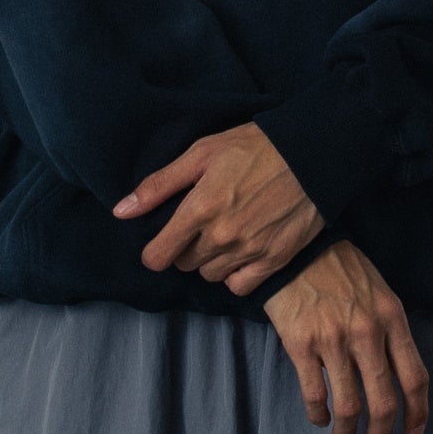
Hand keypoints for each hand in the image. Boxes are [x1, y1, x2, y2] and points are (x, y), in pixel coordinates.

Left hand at [111, 122, 323, 297]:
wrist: (310, 154)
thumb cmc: (253, 147)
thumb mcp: (201, 153)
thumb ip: (159, 185)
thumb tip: (122, 211)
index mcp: (200, 208)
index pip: (158, 255)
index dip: (155, 250)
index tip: (162, 242)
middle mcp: (222, 236)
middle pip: (185, 264)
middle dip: (186, 248)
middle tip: (201, 224)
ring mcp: (249, 251)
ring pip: (210, 275)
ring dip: (210, 260)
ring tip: (223, 233)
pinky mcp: (274, 261)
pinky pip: (239, 286)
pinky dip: (235, 273)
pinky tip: (241, 251)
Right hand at [261, 240, 429, 433]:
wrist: (298, 249)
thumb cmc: (342, 269)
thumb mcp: (379, 292)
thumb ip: (389, 331)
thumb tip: (395, 375)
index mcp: (391, 317)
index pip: (414, 377)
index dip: (417, 412)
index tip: (413, 431)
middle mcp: (366, 332)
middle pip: (383, 401)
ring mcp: (333, 340)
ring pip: (348, 406)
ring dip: (347, 431)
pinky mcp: (301, 345)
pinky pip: (315, 395)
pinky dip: (319, 415)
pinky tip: (320, 417)